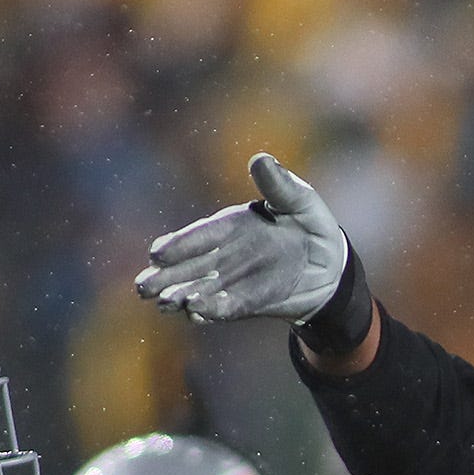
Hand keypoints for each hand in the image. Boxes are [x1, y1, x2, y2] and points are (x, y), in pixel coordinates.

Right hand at [138, 154, 356, 325]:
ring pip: (201, 288)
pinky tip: (194, 314)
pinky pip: (226, 306)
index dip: (180, 244)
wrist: (331, 266)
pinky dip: (211, 311)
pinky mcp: (246, 302)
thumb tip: (261, 160)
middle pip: (190, 265)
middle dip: (167, 277)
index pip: (202, 235)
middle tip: (142, 287)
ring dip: (182, 296)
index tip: (157, 254)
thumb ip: (280, 187)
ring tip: (163, 305)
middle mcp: (225, 252)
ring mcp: (233, 279)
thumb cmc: (312, 225)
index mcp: (232, 224)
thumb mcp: (301, 202)